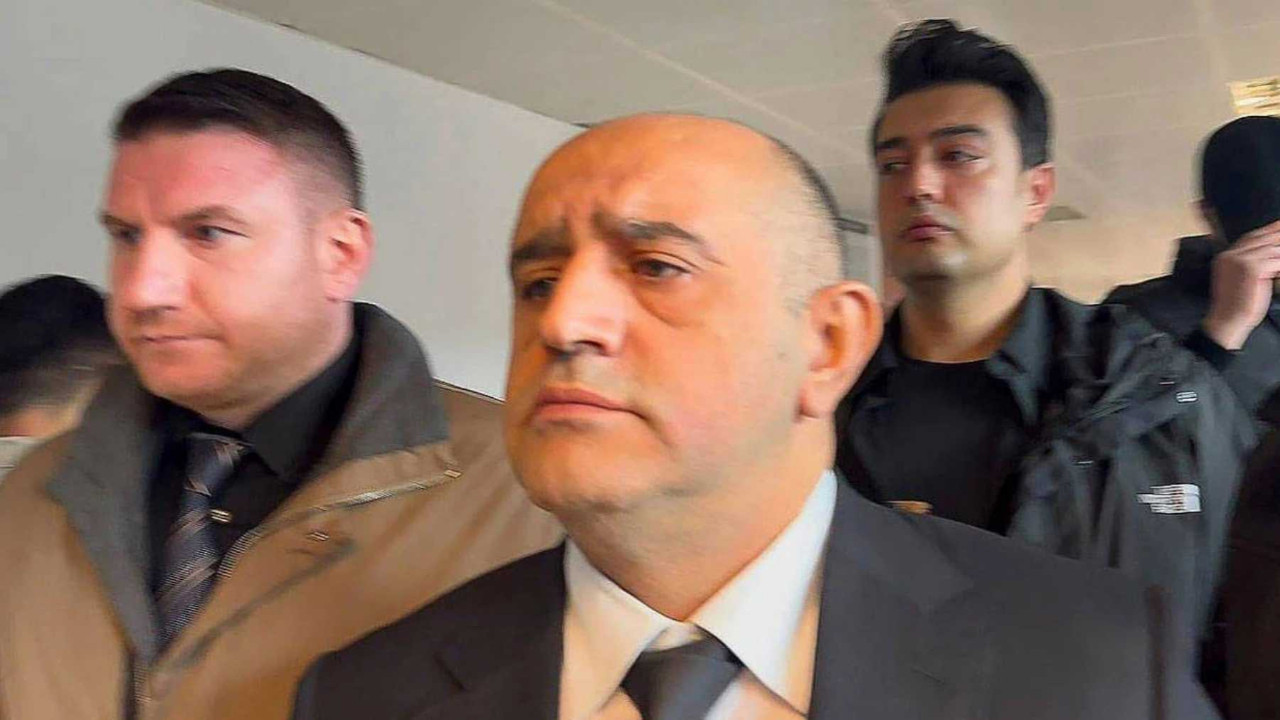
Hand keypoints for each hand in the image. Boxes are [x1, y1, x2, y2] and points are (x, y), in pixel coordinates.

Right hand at [1203, 221, 1279, 349]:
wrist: (1227, 321)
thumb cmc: (1235, 306)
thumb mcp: (1239, 281)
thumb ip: (1250, 265)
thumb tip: (1271, 253)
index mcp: (1225, 258)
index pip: (1249, 238)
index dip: (1266, 231)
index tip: (1277, 226)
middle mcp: (1230, 256)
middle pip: (1260, 239)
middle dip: (1276, 235)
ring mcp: (1240, 261)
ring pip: (1270, 249)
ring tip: (1279, 264)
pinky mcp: (1252, 269)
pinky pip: (1276, 260)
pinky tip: (1279, 271)